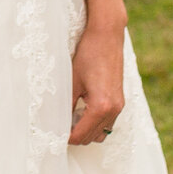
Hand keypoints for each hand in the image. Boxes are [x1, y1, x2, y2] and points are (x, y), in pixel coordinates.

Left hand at [70, 0, 127, 146]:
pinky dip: (94, 122)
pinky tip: (81, 109)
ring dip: (86, 130)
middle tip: (57, 126)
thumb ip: (65, 105)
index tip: (52, 133)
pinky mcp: (120, 100)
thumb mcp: (71, 81)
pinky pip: (107, 121)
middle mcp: (114, 109)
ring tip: (69, 118)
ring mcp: (119, 106)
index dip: (64, 137)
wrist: (107, 35)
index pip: (80, 135)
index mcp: (101, 107)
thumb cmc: (88, 54)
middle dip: (75, 135)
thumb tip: (56, 122)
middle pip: (91, 138)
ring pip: (101, 132)